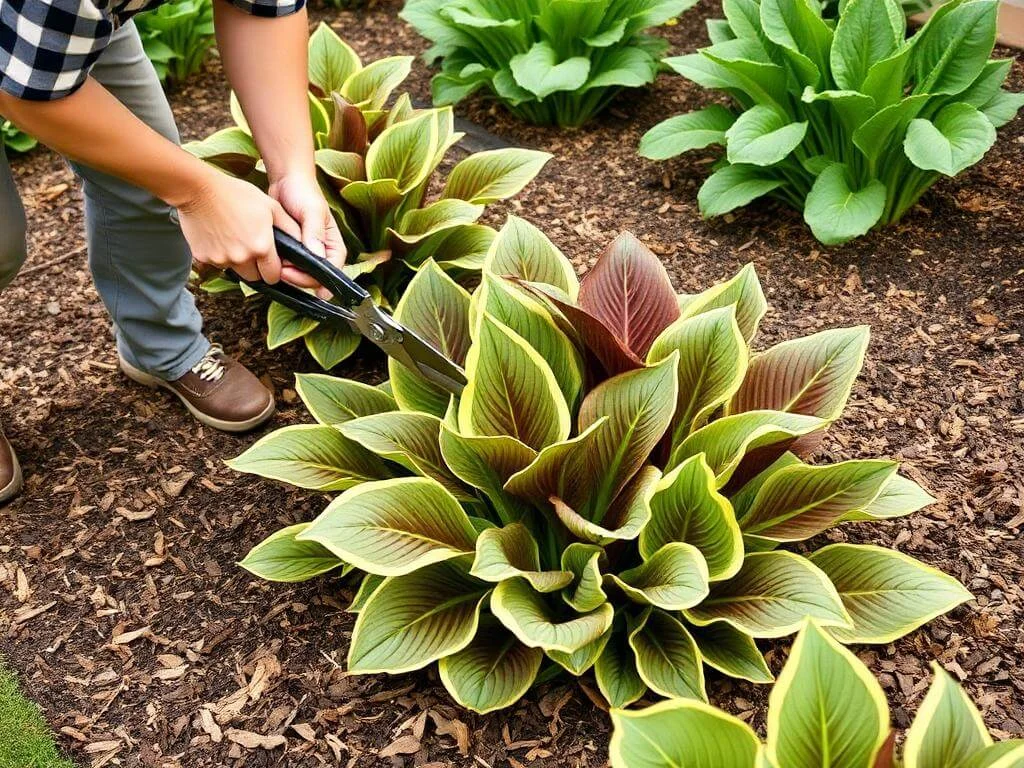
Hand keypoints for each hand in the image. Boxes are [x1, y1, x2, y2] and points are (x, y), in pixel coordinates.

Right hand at [177, 169, 298, 283]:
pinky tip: (219, 236)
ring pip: (236, 271)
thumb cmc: (236, 194)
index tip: (271, 263)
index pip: (273, 276)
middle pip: (255, 278)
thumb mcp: (271, 207)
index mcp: (261, 247)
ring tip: (234, 238)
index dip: (273, 270)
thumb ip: (289, 228)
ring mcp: (221, 259)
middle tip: (252, 249)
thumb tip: (303, 244)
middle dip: (257, 269)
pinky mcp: (203, 258)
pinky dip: (219, 255)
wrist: (198, 189)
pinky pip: (216, 264)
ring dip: (238, 262)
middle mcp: (242, 258)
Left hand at [269, 172, 346, 294]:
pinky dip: (279, 267)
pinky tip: (270, 260)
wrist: (285, 181)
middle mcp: (322, 254)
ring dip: (287, 274)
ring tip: (275, 261)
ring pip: (299, 275)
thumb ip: (314, 233)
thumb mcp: (312, 211)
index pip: (332, 271)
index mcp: (334, 246)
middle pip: (315, 278)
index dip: (319, 281)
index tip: (302, 281)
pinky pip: (287, 267)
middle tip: (281, 269)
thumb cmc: (304, 192)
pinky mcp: (291, 253)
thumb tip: (317, 256)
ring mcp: (306, 255)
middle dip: (298, 277)